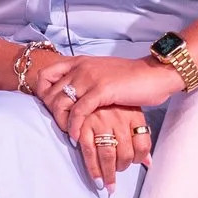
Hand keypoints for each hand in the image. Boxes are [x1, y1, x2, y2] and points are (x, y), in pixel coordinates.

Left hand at [34, 53, 181, 137]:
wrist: (156, 74)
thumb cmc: (134, 77)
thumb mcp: (104, 72)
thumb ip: (88, 78)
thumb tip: (76, 93)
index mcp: (81, 62)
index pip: (47, 75)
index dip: (42, 92)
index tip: (50, 107)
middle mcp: (82, 68)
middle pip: (50, 92)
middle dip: (51, 112)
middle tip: (60, 125)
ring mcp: (90, 78)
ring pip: (60, 103)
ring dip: (60, 121)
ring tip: (68, 133)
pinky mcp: (101, 90)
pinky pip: (78, 111)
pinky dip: (73, 126)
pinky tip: (76, 136)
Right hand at [72, 105, 153, 189]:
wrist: (95, 78)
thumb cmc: (114, 99)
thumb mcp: (132, 111)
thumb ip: (139, 136)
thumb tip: (149, 163)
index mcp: (134, 115)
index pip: (143, 144)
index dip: (140, 159)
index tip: (135, 165)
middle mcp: (119, 120)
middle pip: (126, 153)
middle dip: (121, 170)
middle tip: (116, 180)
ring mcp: (100, 122)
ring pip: (108, 155)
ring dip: (108, 173)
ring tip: (106, 183)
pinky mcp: (84, 124)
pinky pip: (88, 150)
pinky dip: (92, 166)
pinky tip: (95, 177)